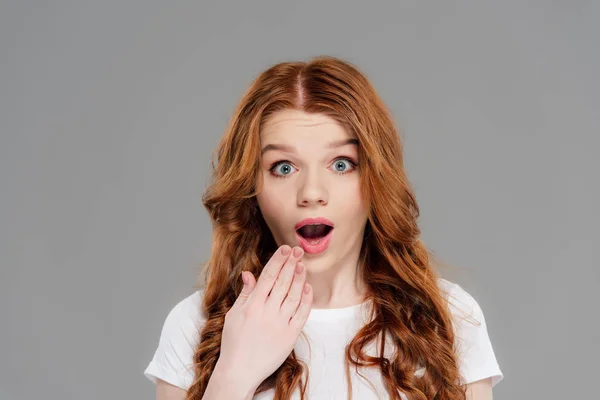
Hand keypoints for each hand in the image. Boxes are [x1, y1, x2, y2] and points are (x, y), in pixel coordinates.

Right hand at [215, 245, 312, 392]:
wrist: (240, 371)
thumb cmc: (234, 343)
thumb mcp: (234, 314)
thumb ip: (245, 293)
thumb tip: (248, 273)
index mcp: (252, 305)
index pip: (267, 277)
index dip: (278, 261)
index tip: (285, 249)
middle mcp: (267, 312)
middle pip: (282, 282)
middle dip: (291, 264)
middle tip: (298, 250)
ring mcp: (280, 324)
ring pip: (293, 295)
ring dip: (299, 278)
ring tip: (303, 264)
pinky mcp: (290, 335)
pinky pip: (301, 314)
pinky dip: (306, 300)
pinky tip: (308, 288)